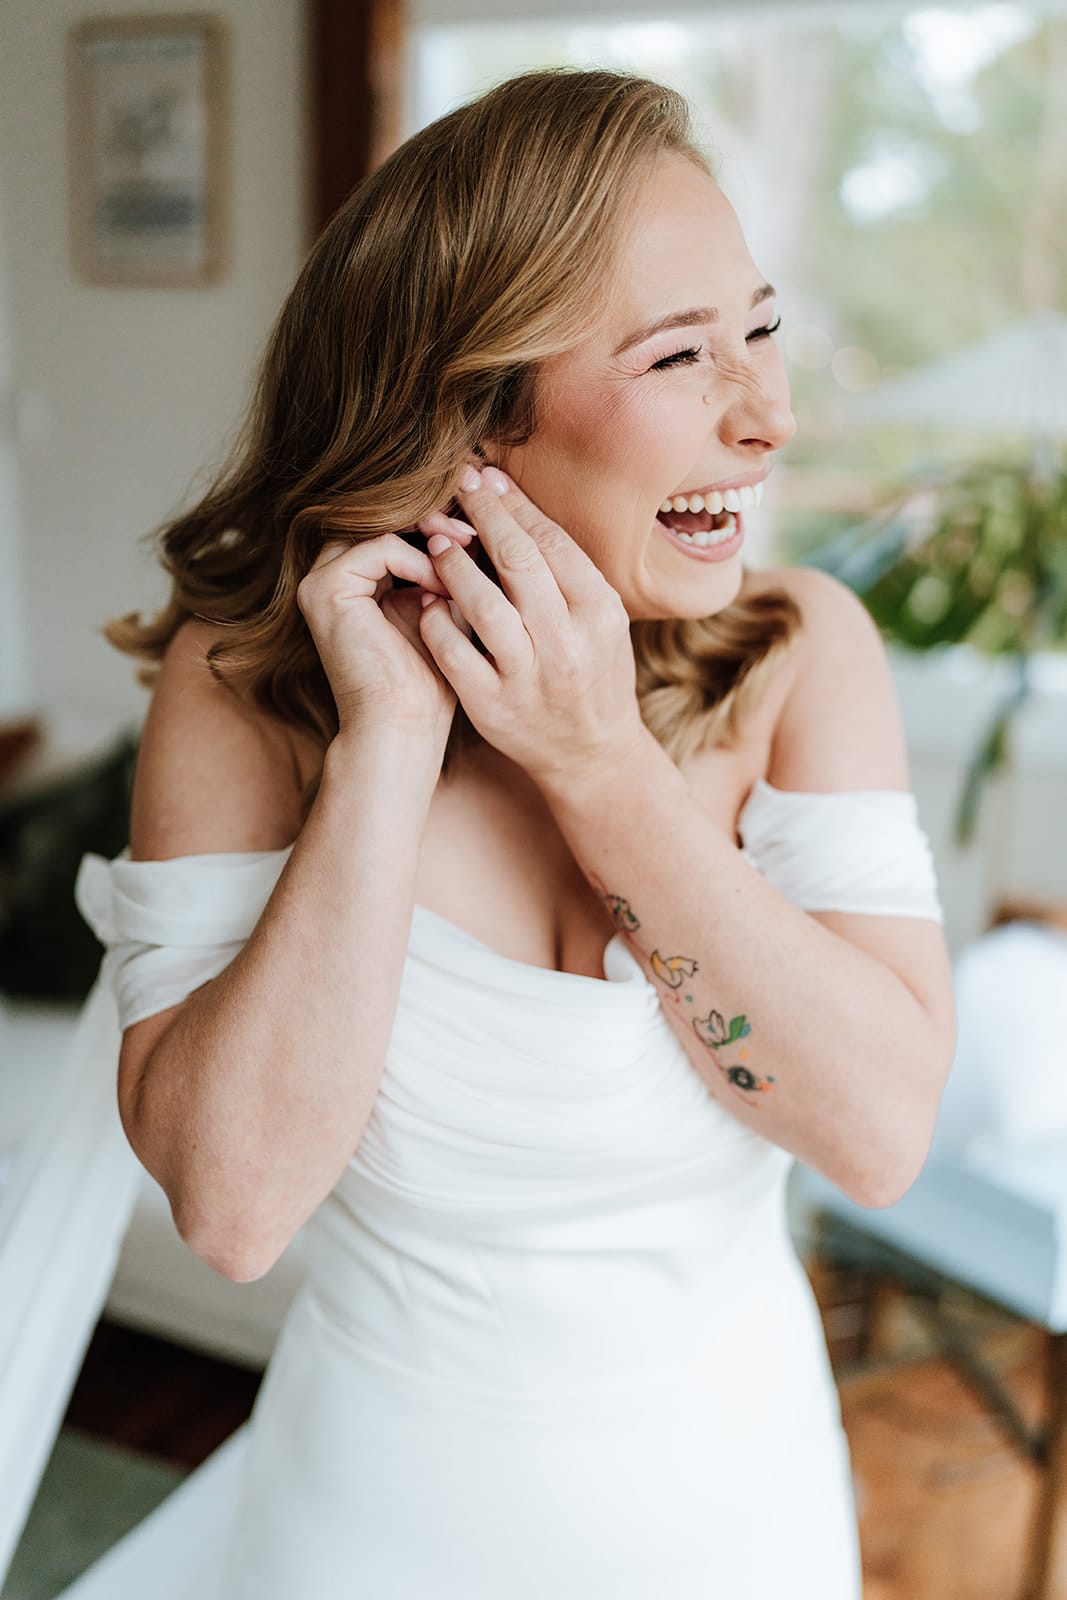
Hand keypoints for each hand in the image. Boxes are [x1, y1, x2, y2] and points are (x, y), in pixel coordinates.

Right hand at [296, 529, 473, 749]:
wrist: (404, 728)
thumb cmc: (429, 681)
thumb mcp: (442, 609)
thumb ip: (448, 568)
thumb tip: (474, 520)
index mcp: (354, 582)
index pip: (395, 527)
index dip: (436, 522)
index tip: (479, 531)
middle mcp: (329, 577)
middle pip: (382, 519)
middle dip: (433, 519)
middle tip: (474, 530)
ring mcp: (321, 581)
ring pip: (381, 527)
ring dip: (432, 537)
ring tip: (467, 553)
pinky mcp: (325, 590)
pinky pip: (379, 547)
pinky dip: (419, 561)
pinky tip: (443, 587)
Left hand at [414, 465, 646, 787]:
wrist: (591, 755)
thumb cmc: (593, 672)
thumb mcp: (599, 618)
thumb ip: (564, 568)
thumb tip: (512, 502)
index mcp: (600, 612)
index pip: (551, 542)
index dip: (512, 504)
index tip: (484, 478)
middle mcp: (568, 643)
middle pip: (518, 562)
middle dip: (481, 516)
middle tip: (454, 488)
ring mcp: (529, 678)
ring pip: (483, 606)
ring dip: (453, 565)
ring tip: (435, 540)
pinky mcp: (492, 706)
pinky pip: (454, 652)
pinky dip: (435, 620)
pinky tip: (424, 598)